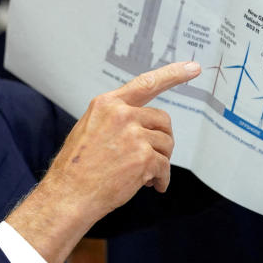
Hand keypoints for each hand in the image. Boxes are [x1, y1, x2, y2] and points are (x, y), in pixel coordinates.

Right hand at [6, 61, 200, 262]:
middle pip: (163, 120)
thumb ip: (115, 118)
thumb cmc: (77, 167)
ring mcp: (134, 135)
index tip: (193, 67)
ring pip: (166, 144)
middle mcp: (122, 114)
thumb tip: (144, 123)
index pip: (146, 83)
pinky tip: (150, 185)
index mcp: (108, 103)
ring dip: (160, 161)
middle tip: (151, 157)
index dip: (173, 74)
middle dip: (161, 139)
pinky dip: (161, 179)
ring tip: (143, 174)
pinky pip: (164, 167)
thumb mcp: (89, 128)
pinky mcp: (143, 157)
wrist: (69, 195)